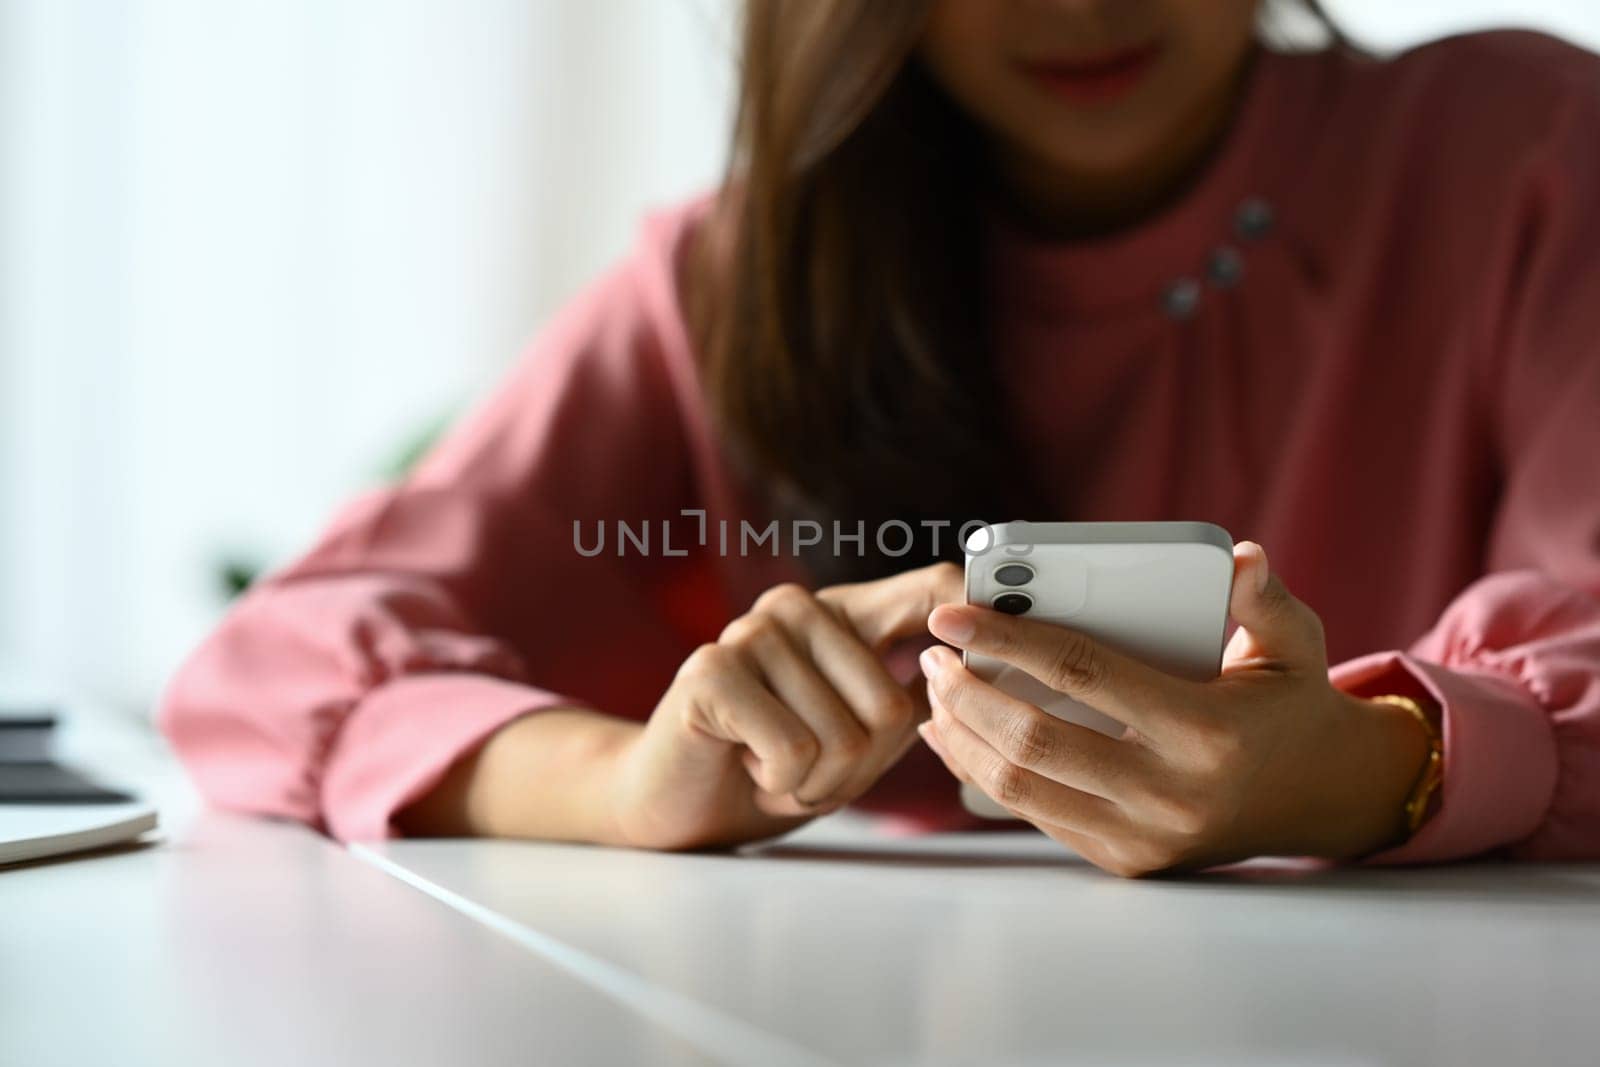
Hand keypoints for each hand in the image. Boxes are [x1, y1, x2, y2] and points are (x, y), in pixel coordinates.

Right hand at [609, 561, 962, 849]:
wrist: (680, 802)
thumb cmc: (780, 765)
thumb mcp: (861, 732)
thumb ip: (915, 698)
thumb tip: (979, 672)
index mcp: (845, 614)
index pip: (932, 589)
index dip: (977, 611)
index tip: (1006, 639)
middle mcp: (799, 607)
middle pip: (893, 706)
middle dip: (861, 769)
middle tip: (810, 767)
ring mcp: (751, 632)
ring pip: (844, 737)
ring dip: (815, 783)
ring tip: (772, 766)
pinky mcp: (711, 671)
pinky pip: (794, 750)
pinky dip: (781, 784)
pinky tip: (747, 764)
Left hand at [917, 542, 1432, 876]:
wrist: (1322, 797)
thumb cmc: (1293, 705)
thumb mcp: (1296, 645)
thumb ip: (1262, 600)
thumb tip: (1240, 558)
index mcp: (1205, 732)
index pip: (1082, 673)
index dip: (1007, 639)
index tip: (952, 615)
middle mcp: (1171, 793)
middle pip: (1034, 740)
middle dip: (966, 693)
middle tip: (933, 655)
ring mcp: (1145, 836)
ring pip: (1021, 787)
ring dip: (963, 737)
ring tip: (937, 692)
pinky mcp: (1126, 859)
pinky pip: (1037, 815)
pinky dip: (984, 775)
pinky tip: (959, 737)